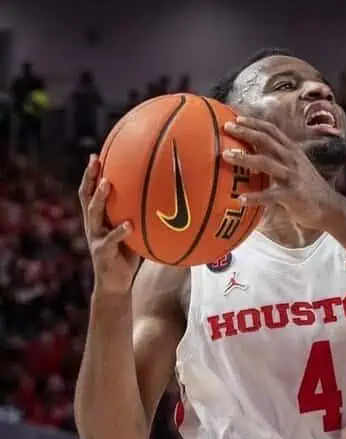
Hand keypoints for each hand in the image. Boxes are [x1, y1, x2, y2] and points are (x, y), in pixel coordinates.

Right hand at [78, 155, 139, 293]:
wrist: (116, 283)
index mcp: (99, 218)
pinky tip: (129, 224)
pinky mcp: (102, 252)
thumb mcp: (133, 231)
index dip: (91, 174)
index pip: (91, 192)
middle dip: (90, 178)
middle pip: (86, 197)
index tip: (95, 155)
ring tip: (108, 184)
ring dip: (100, 198)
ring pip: (94, 214)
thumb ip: (140, 216)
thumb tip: (166, 198)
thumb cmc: (128, 254)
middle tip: (96, 161)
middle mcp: (93, 225)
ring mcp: (95, 238)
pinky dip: (120, 231)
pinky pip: (111, 240)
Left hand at [223, 116, 336, 227]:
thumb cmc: (309, 187)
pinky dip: (255, 197)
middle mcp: (292, 159)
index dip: (254, 123)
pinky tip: (241, 199)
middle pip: (266, 140)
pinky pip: (270, 195)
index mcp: (292, 151)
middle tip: (226, 128)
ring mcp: (292, 176)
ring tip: (226, 156)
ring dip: (244, 158)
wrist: (330, 207)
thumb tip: (255, 151)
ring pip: (265, 162)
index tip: (236, 118)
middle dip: (245, 132)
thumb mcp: (297, 166)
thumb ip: (280, 157)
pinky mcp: (292, 195)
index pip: (272, 131)